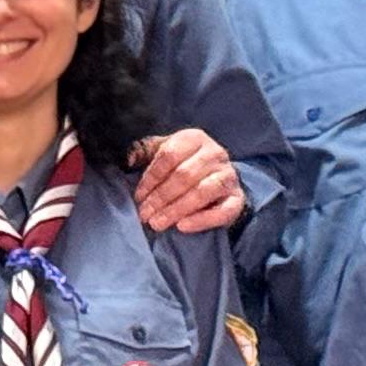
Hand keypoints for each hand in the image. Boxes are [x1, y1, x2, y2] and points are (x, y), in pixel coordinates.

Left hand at [128, 126, 245, 234]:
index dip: (151, 178)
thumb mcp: (163, 151)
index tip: (138, 197)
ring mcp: (229, 176)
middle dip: (161, 197)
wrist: (217, 181)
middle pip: (184, 175)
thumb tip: (128, 159)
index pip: (169, 155)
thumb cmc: (182, 165)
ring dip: (176, 210)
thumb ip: (144, 151)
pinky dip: (202, 220)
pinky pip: (223, 211)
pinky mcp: (237, 198)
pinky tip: (182, 226)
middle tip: (144, 214)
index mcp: (194, 138)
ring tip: (157, 223)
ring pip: (202, 192)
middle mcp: (215, 153)